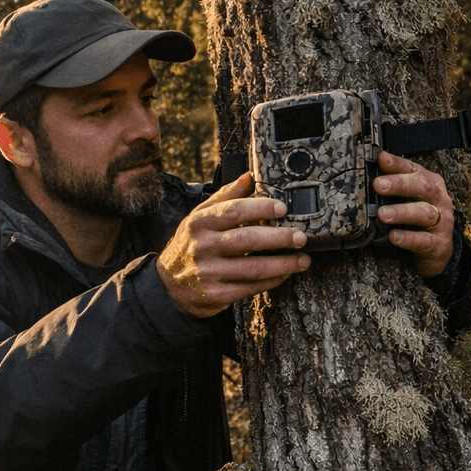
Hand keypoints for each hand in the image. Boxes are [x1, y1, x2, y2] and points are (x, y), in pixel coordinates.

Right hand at [156, 172, 310, 316]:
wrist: (167, 284)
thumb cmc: (190, 245)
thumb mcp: (199, 217)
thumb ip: (225, 197)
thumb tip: (250, 176)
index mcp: (199, 223)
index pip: (234, 211)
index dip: (261, 208)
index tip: (283, 208)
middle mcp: (202, 247)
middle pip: (247, 240)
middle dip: (279, 238)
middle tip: (300, 237)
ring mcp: (208, 272)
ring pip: (253, 267)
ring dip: (283, 264)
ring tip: (303, 259)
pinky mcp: (215, 294)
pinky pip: (250, 288)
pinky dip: (271, 281)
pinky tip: (284, 274)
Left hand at [373, 152, 454, 277]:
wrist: (438, 249)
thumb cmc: (418, 219)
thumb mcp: (408, 199)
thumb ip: (391, 188)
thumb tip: (365, 175)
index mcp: (430, 183)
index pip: (413, 169)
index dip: (397, 164)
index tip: (381, 159)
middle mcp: (438, 199)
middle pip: (422, 187)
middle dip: (400, 184)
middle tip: (378, 185)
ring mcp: (442, 221)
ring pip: (424, 213)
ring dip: (402, 212)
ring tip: (382, 214)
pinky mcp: (439, 244)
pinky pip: (424, 240)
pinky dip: (408, 238)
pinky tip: (394, 236)